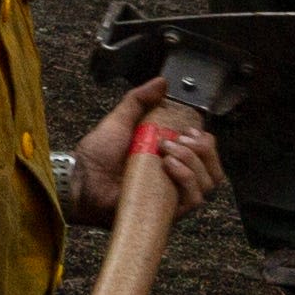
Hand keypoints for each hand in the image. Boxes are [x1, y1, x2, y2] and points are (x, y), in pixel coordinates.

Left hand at [68, 84, 220, 227]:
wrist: (81, 182)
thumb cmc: (96, 158)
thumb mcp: (119, 122)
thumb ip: (138, 100)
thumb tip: (161, 82)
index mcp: (169, 158)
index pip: (206, 153)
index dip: (205, 140)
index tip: (190, 130)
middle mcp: (175, 179)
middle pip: (213, 169)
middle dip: (202, 148)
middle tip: (178, 139)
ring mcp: (172, 196)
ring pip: (207, 183)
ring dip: (193, 161)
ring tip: (167, 152)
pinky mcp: (166, 211)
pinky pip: (193, 200)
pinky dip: (187, 179)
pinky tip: (169, 166)